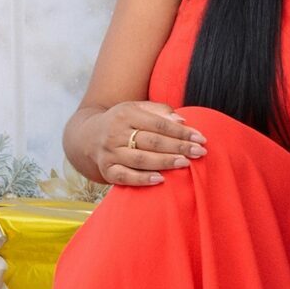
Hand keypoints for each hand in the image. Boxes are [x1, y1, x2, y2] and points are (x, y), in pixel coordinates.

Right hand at [82, 101, 205, 186]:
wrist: (88, 136)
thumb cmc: (123, 122)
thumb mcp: (137, 109)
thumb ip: (160, 111)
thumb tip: (181, 121)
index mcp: (126, 113)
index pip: (159, 124)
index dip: (181, 132)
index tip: (201, 138)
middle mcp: (115, 132)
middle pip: (152, 141)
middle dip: (178, 147)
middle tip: (199, 152)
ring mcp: (110, 153)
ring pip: (140, 159)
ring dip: (165, 162)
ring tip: (185, 164)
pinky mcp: (106, 170)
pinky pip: (125, 177)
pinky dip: (142, 179)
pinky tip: (160, 180)